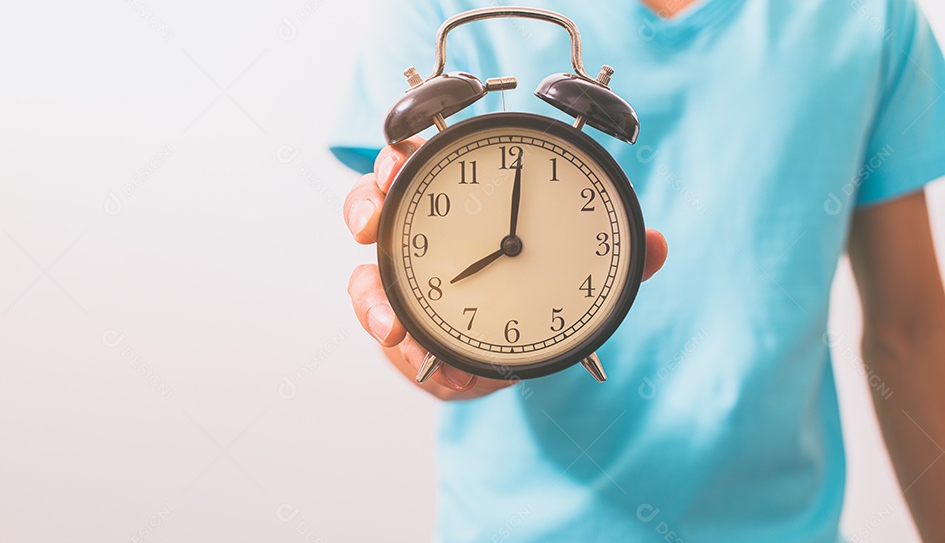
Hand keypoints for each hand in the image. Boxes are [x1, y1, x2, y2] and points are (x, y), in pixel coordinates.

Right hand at [344, 137, 668, 400]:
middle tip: (370, 225)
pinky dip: (400, 347)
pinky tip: (422, 359)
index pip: (421, 161)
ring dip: (370, 299)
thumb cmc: (538, 293)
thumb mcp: (577, 269)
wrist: (515, 350)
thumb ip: (614, 255)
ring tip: (392, 327)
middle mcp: (420, 233)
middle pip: (374, 202)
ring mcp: (403, 282)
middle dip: (364, 206)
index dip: (402, 154)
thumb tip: (657, 244)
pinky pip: (383, 329)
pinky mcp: (399, 326)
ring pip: (365, 274)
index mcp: (459, 200)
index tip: (402, 161)